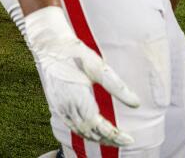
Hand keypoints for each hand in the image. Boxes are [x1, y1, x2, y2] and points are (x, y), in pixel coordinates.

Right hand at [24, 6, 139, 146]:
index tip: (129, 139)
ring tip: (109, 138)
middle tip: (123, 140)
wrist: (49, 44)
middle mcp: (67, 106)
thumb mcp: (98, 67)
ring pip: (78, 131)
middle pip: (89, 133)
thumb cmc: (74, 53)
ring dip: (95, 137)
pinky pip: (70, 124)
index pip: (99, 127)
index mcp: (78, 99)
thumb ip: (117, 86)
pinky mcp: (55, 102)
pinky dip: (82, 131)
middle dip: (107, 139)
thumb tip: (136, 103)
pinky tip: (89, 129)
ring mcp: (59, 106)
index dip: (115, 136)